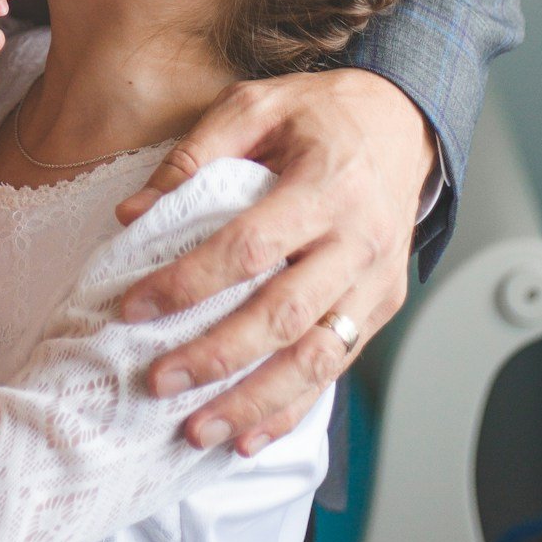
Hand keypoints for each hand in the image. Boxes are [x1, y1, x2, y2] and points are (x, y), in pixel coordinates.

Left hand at [113, 69, 433, 451]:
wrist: (406, 124)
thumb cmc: (324, 114)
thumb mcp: (256, 105)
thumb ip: (195, 153)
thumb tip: (134, 214)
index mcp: (325, 186)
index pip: (248, 247)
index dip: (189, 282)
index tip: (135, 307)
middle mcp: (357, 242)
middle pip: (283, 315)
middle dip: (217, 357)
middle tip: (159, 382)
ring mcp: (375, 283)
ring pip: (315, 358)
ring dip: (254, 401)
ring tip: (198, 429)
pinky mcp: (380, 309)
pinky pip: (336, 367)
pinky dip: (293, 408)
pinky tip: (250, 435)